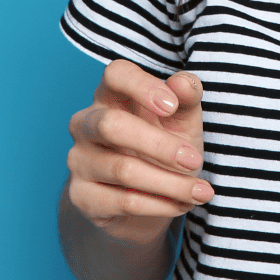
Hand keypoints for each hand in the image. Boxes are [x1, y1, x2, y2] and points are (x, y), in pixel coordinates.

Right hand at [65, 59, 210, 245]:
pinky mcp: (81, 196)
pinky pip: (123, 201)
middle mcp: (86, 123)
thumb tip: (185, 83)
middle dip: (160, 146)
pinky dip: (160, 205)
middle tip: (195, 161)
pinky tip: (181, 204)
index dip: (142, 86)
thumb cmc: (165, 150)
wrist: (148, 203)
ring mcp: (79, 160)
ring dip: (170, 183)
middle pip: (111, 126)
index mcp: (111, 95)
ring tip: (200, 192)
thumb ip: (186, 99)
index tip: (172, 106)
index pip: (116, 74)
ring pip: (123, 170)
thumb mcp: (182, 122)